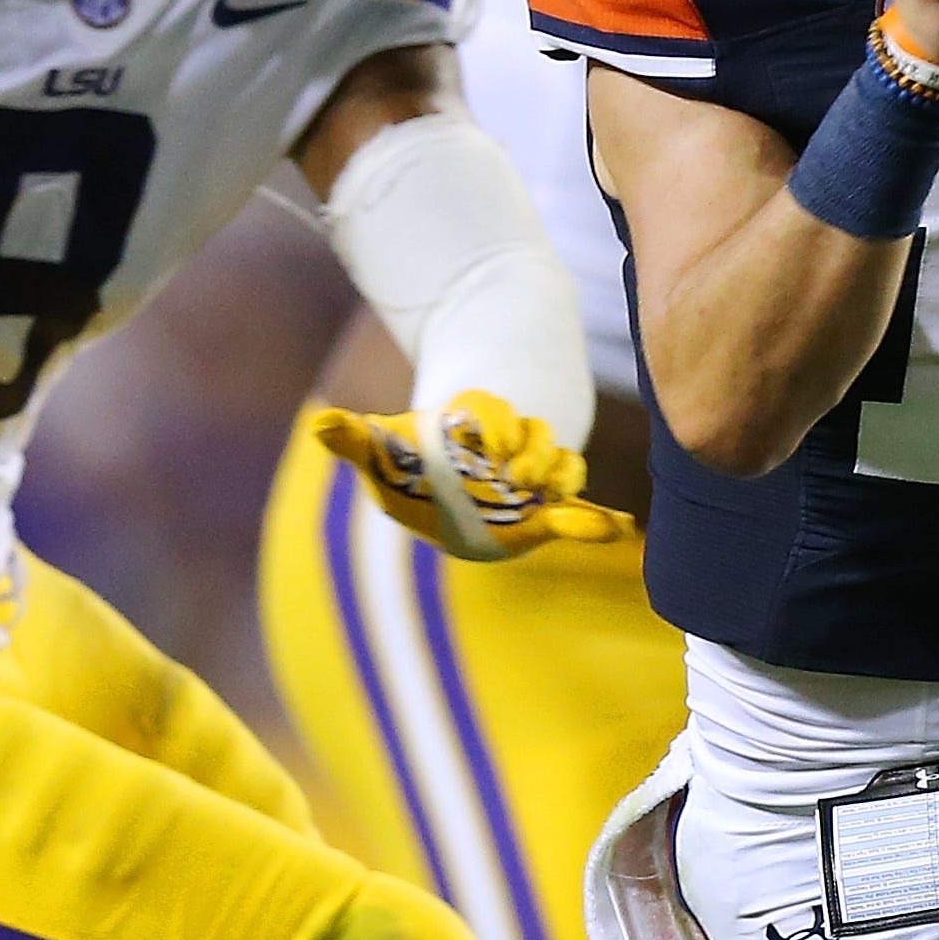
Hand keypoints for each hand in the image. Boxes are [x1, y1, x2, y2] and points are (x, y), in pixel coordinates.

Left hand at [309, 389, 630, 563]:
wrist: (448, 495)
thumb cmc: (411, 474)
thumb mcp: (385, 456)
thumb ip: (358, 442)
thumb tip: (321, 424)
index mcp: (471, 426)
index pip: (488, 412)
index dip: (493, 421)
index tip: (490, 444)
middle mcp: (509, 446)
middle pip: (531, 435)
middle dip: (530, 451)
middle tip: (516, 473)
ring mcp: (535, 476)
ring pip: (559, 465)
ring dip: (557, 477)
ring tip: (544, 495)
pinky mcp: (552, 510)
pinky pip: (581, 510)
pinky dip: (598, 521)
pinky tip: (617, 527)